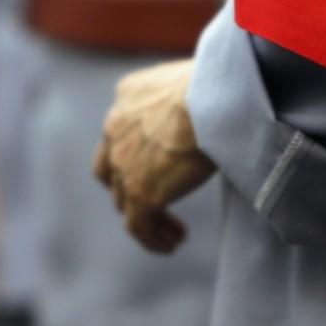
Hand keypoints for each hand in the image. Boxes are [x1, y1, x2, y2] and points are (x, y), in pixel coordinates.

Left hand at [93, 60, 215, 254]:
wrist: (209, 97)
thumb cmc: (214, 83)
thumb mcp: (188, 82)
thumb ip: (182, 99)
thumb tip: (206, 109)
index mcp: (126, 97)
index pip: (118, 132)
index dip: (132, 153)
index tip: (158, 166)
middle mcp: (115, 129)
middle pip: (111, 170)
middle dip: (131, 187)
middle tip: (160, 200)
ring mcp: (123, 163)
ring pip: (124, 201)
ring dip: (146, 217)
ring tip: (173, 231)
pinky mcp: (140, 192)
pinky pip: (138, 226)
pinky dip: (152, 238)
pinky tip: (173, 244)